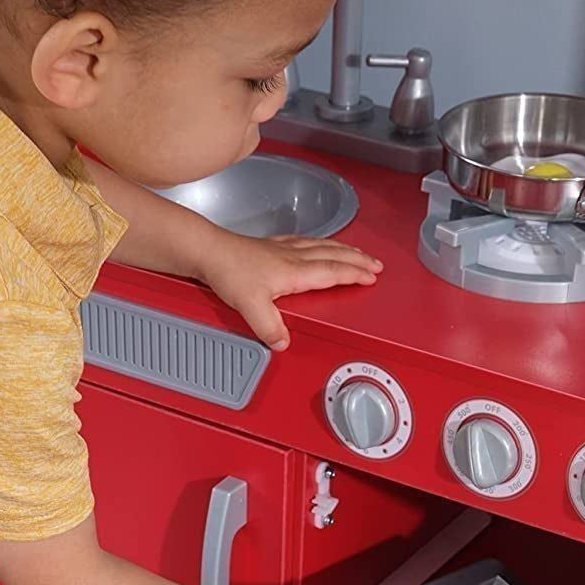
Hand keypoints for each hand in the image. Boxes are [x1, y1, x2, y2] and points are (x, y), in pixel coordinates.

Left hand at [200, 232, 381, 350]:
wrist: (208, 251)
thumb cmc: (229, 272)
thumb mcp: (250, 306)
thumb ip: (269, 326)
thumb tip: (283, 343)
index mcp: (294, 271)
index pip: (333, 271)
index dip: (354, 274)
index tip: (372, 277)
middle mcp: (292, 256)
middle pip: (334, 255)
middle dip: (357, 260)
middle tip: (375, 264)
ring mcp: (282, 249)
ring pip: (322, 246)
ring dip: (343, 249)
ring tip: (356, 253)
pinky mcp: (271, 246)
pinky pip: (305, 241)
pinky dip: (320, 243)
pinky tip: (318, 244)